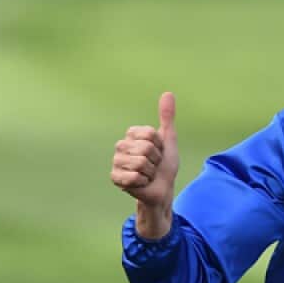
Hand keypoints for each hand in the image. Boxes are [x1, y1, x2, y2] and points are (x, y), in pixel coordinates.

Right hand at [111, 92, 179, 239]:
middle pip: (146, 148)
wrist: (162, 189)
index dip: (160, 146)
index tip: (159, 153)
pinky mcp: (115, 177)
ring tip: (148, 174)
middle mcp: (121, 146)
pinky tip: (141, 183)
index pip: (150, 134)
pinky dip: (143, 182)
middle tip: (154, 166)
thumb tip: (168, 93)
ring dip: (150, 172)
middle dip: (156, 160)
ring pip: (140, 162)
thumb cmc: (164, 166)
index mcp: (132, 135)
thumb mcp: (169, 140)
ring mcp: (116, 161)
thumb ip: (167, 118)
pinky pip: (133, 176)